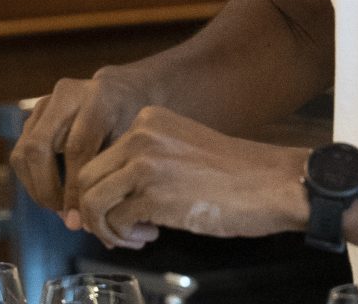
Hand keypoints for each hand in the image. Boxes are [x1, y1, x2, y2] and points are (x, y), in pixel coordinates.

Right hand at [9, 67, 160, 243]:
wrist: (122, 93)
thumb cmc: (130, 124)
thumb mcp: (131, 144)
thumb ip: (108, 178)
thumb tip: (80, 225)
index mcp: (97, 98)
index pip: (76, 148)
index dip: (74, 188)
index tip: (79, 218)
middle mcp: (66, 94)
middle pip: (38, 147)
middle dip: (47, 189)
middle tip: (63, 214)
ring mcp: (45, 103)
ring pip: (23, 152)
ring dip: (35, 188)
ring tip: (58, 207)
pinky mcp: (33, 115)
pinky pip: (20, 154)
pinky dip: (32, 180)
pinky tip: (53, 194)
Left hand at [74, 105, 309, 247]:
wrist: (271, 183)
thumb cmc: (232, 175)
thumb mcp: (180, 150)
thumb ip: (142, 163)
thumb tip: (103, 198)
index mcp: (147, 119)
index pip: (97, 156)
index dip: (101, 190)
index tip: (118, 209)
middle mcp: (141, 134)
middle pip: (85, 179)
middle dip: (94, 212)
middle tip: (119, 230)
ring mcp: (145, 163)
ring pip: (92, 201)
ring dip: (106, 228)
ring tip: (134, 235)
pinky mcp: (154, 195)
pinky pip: (114, 222)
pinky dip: (124, 237)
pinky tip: (151, 235)